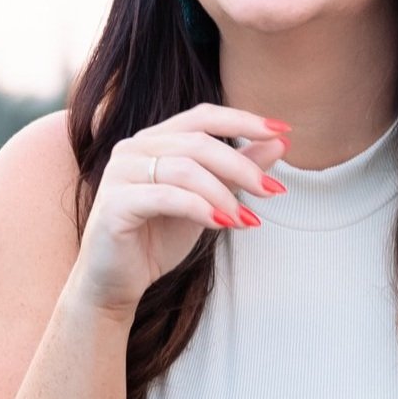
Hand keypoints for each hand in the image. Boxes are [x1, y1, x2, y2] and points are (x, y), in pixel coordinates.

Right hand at [67, 104, 291, 318]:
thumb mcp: (209, 200)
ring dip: (224, 194)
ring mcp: (119, 173)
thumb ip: (238, 170)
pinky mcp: (114, 204)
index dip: (244, 120)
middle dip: (242, 165)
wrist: (115, 283)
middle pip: (198, 142)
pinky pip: (165, 197)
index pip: (203, 116)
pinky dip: (200, 208)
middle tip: (273, 191)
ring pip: (184, 168)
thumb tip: (281, 142)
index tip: (283, 130)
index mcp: (155, 140)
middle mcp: (134, 148)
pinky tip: (223, 225)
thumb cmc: (158, 237)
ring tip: (246, 219)